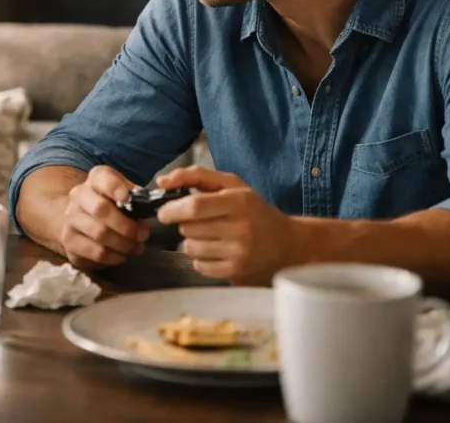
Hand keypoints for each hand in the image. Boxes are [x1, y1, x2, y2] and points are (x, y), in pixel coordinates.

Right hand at [60, 166, 150, 269]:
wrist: (78, 218)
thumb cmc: (110, 204)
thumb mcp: (123, 193)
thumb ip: (135, 196)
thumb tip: (147, 205)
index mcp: (95, 180)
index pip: (101, 177)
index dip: (115, 187)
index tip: (128, 197)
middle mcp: (78, 196)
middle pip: (100, 209)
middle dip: (126, 225)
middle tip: (142, 235)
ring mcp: (70, 219)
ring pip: (99, 234)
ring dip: (123, 244)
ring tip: (135, 248)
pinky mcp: (69, 242)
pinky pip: (95, 252)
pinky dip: (113, 257)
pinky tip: (121, 256)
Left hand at [155, 166, 299, 284]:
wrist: (287, 245)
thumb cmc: (254, 211)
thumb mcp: (232, 185)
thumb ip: (197, 176)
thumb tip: (162, 182)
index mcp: (239, 202)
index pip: (194, 206)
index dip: (172, 209)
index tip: (164, 212)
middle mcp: (240, 228)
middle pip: (188, 228)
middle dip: (184, 224)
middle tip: (198, 222)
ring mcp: (238, 253)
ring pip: (190, 248)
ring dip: (192, 241)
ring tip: (210, 236)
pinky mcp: (235, 272)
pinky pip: (198, 266)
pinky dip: (200, 258)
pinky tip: (216, 251)